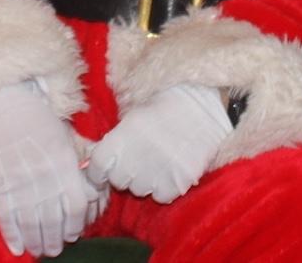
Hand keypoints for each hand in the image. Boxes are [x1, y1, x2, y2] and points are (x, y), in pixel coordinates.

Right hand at [0, 79, 105, 257]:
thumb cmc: (34, 114)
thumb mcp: (63, 133)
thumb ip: (75, 160)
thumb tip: (88, 184)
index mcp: (63, 160)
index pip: (76, 205)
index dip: (76, 224)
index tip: (73, 233)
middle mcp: (45, 175)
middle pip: (55, 221)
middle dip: (56, 240)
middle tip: (54, 248)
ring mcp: (20, 181)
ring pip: (32, 224)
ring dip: (37, 242)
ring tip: (39, 249)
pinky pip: (7, 218)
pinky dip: (12, 236)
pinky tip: (16, 247)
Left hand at [86, 84, 230, 203]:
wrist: (204, 106)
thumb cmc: (166, 105)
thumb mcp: (134, 114)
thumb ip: (116, 139)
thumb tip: (97, 160)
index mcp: (121, 137)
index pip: (97, 167)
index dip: (98, 170)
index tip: (104, 170)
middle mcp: (135, 159)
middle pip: (118, 181)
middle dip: (125, 173)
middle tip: (139, 158)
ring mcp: (156, 174)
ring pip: (140, 190)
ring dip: (145, 180)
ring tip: (159, 159)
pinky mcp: (177, 184)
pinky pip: (162, 196)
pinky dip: (165, 187)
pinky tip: (172, 167)